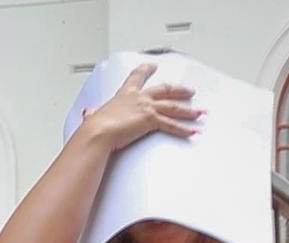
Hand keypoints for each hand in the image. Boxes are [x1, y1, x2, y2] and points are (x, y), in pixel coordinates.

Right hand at [78, 63, 202, 150]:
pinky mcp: (151, 120)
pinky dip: (184, 130)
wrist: (99, 132)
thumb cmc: (96, 126)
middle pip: (165, 90)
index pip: (137, 76)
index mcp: (125, 94)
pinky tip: (193, 132)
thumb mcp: (95, 116)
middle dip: (180, 90)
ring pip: (174, 108)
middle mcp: (139, 97)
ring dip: (189, 111)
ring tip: (200, 113)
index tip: (153, 65)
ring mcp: (147, 107)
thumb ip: (94, 113)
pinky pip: (172, 125)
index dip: (146, 70)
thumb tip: (88, 114)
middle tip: (190, 91)